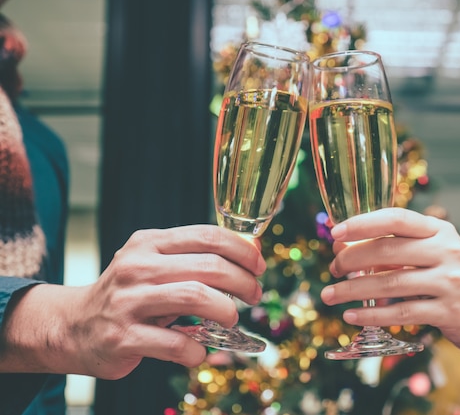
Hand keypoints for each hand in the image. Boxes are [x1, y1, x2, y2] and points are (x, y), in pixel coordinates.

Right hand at [0, 225, 265, 378]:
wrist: (73, 326)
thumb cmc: (128, 293)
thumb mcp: (154, 264)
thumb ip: (193, 258)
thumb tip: (250, 255)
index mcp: (150, 244)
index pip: (208, 236)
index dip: (242, 249)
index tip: (258, 265)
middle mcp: (137, 267)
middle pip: (208, 267)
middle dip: (242, 282)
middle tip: (253, 295)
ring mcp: (128, 302)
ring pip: (195, 297)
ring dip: (225, 310)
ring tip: (231, 318)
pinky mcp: (123, 337)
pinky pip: (175, 343)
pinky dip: (197, 350)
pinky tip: (199, 351)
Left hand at [320, 208, 459, 353]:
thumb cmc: (450, 276)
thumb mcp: (429, 252)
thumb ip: (392, 246)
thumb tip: (342, 246)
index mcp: (439, 230)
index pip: (396, 218)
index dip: (362, 223)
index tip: (335, 232)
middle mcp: (447, 251)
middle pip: (388, 249)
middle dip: (351, 259)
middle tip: (332, 269)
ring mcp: (450, 282)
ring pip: (391, 283)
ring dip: (353, 290)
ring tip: (330, 295)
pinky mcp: (449, 312)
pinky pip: (402, 313)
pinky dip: (372, 315)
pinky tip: (351, 317)